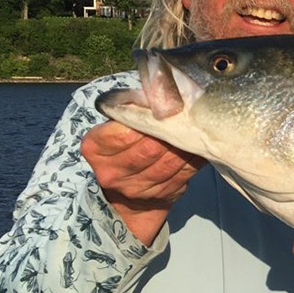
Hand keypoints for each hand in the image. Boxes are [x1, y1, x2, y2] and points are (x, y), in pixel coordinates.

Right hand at [81, 120, 204, 244]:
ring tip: (194, 129)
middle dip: (169, 131)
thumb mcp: (113, 128)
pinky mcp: (161, 196)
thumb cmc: (122, 147)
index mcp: (95, 149)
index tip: (159, 109)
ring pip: (169, 162)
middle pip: (149, 148)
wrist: (125, 193)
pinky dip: (194, 158)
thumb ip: (130, 114)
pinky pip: (184, 174)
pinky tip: (198, 146)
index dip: (144, 120)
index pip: (121, 133)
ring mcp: (136, 189)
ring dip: (186, 144)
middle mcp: (112, 172)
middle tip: (183, 116)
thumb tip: (161, 96)